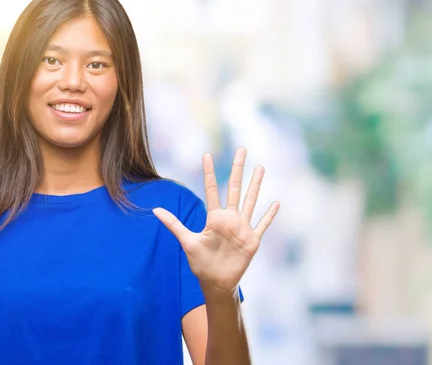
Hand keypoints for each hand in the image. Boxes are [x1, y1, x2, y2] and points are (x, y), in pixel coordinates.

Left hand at [153, 147, 279, 293]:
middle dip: (238, 169)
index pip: (211, 190)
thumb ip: (174, 224)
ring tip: (260, 167)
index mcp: (214, 217)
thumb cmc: (201, 263)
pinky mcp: (252, 240)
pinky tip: (276, 203)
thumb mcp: (187, 241)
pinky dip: (269, 215)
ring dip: (256, 185)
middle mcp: (229, 219)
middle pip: (234, 188)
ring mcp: (242, 228)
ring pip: (250, 201)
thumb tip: (155, 209)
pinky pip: (262, 225)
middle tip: (241, 149)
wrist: (216, 282)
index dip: (209, 173)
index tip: (206, 155)